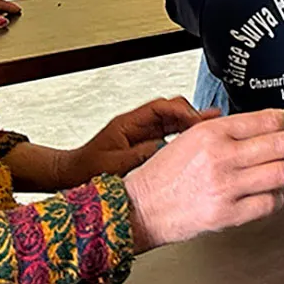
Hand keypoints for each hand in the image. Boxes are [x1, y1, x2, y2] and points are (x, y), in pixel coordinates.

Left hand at [60, 97, 214, 184]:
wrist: (71, 176)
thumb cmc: (86, 170)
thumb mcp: (116, 164)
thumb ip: (143, 154)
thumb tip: (169, 149)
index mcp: (128, 123)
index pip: (162, 107)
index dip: (183, 112)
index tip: (198, 121)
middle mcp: (137, 124)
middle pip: (171, 109)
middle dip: (192, 114)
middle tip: (212, 122)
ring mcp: (141, 132)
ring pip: (172, 120)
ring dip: (191, 124)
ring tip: (212, 126)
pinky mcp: (144, 143)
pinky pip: (169, 133)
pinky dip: (184, 135)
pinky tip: (197, 139)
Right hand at [122, 108, 283, 251]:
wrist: (139, 208)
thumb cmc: (163, 175)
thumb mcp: (189, 137)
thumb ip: (224, 129)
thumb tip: (261, 123)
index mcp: (212, 134)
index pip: (267, 120)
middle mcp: (221, 157)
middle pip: (282, 145)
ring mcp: (225, 187)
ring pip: (282, 173)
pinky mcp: (226, 214)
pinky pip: (270, 203)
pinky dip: (276, 198)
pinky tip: (269, 194)